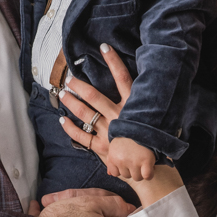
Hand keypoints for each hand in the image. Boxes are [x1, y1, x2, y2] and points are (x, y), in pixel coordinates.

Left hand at [58, 45, 184, 206]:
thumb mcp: (153, 119)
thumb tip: (148, 84)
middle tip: (69, 78)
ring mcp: (109, 133)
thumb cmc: (152, 141)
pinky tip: (62, 120)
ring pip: (85, 114)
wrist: (149, 169)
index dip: (113, 61)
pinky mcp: (102, 148)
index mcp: (134, 107)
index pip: (123, 78)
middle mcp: (119, 117)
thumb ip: (145, 104)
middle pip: (95, 96)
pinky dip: (70, 128)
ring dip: (71, 103)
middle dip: (79, 85)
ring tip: (62, 93)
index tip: (103, 47)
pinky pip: (82, 136)